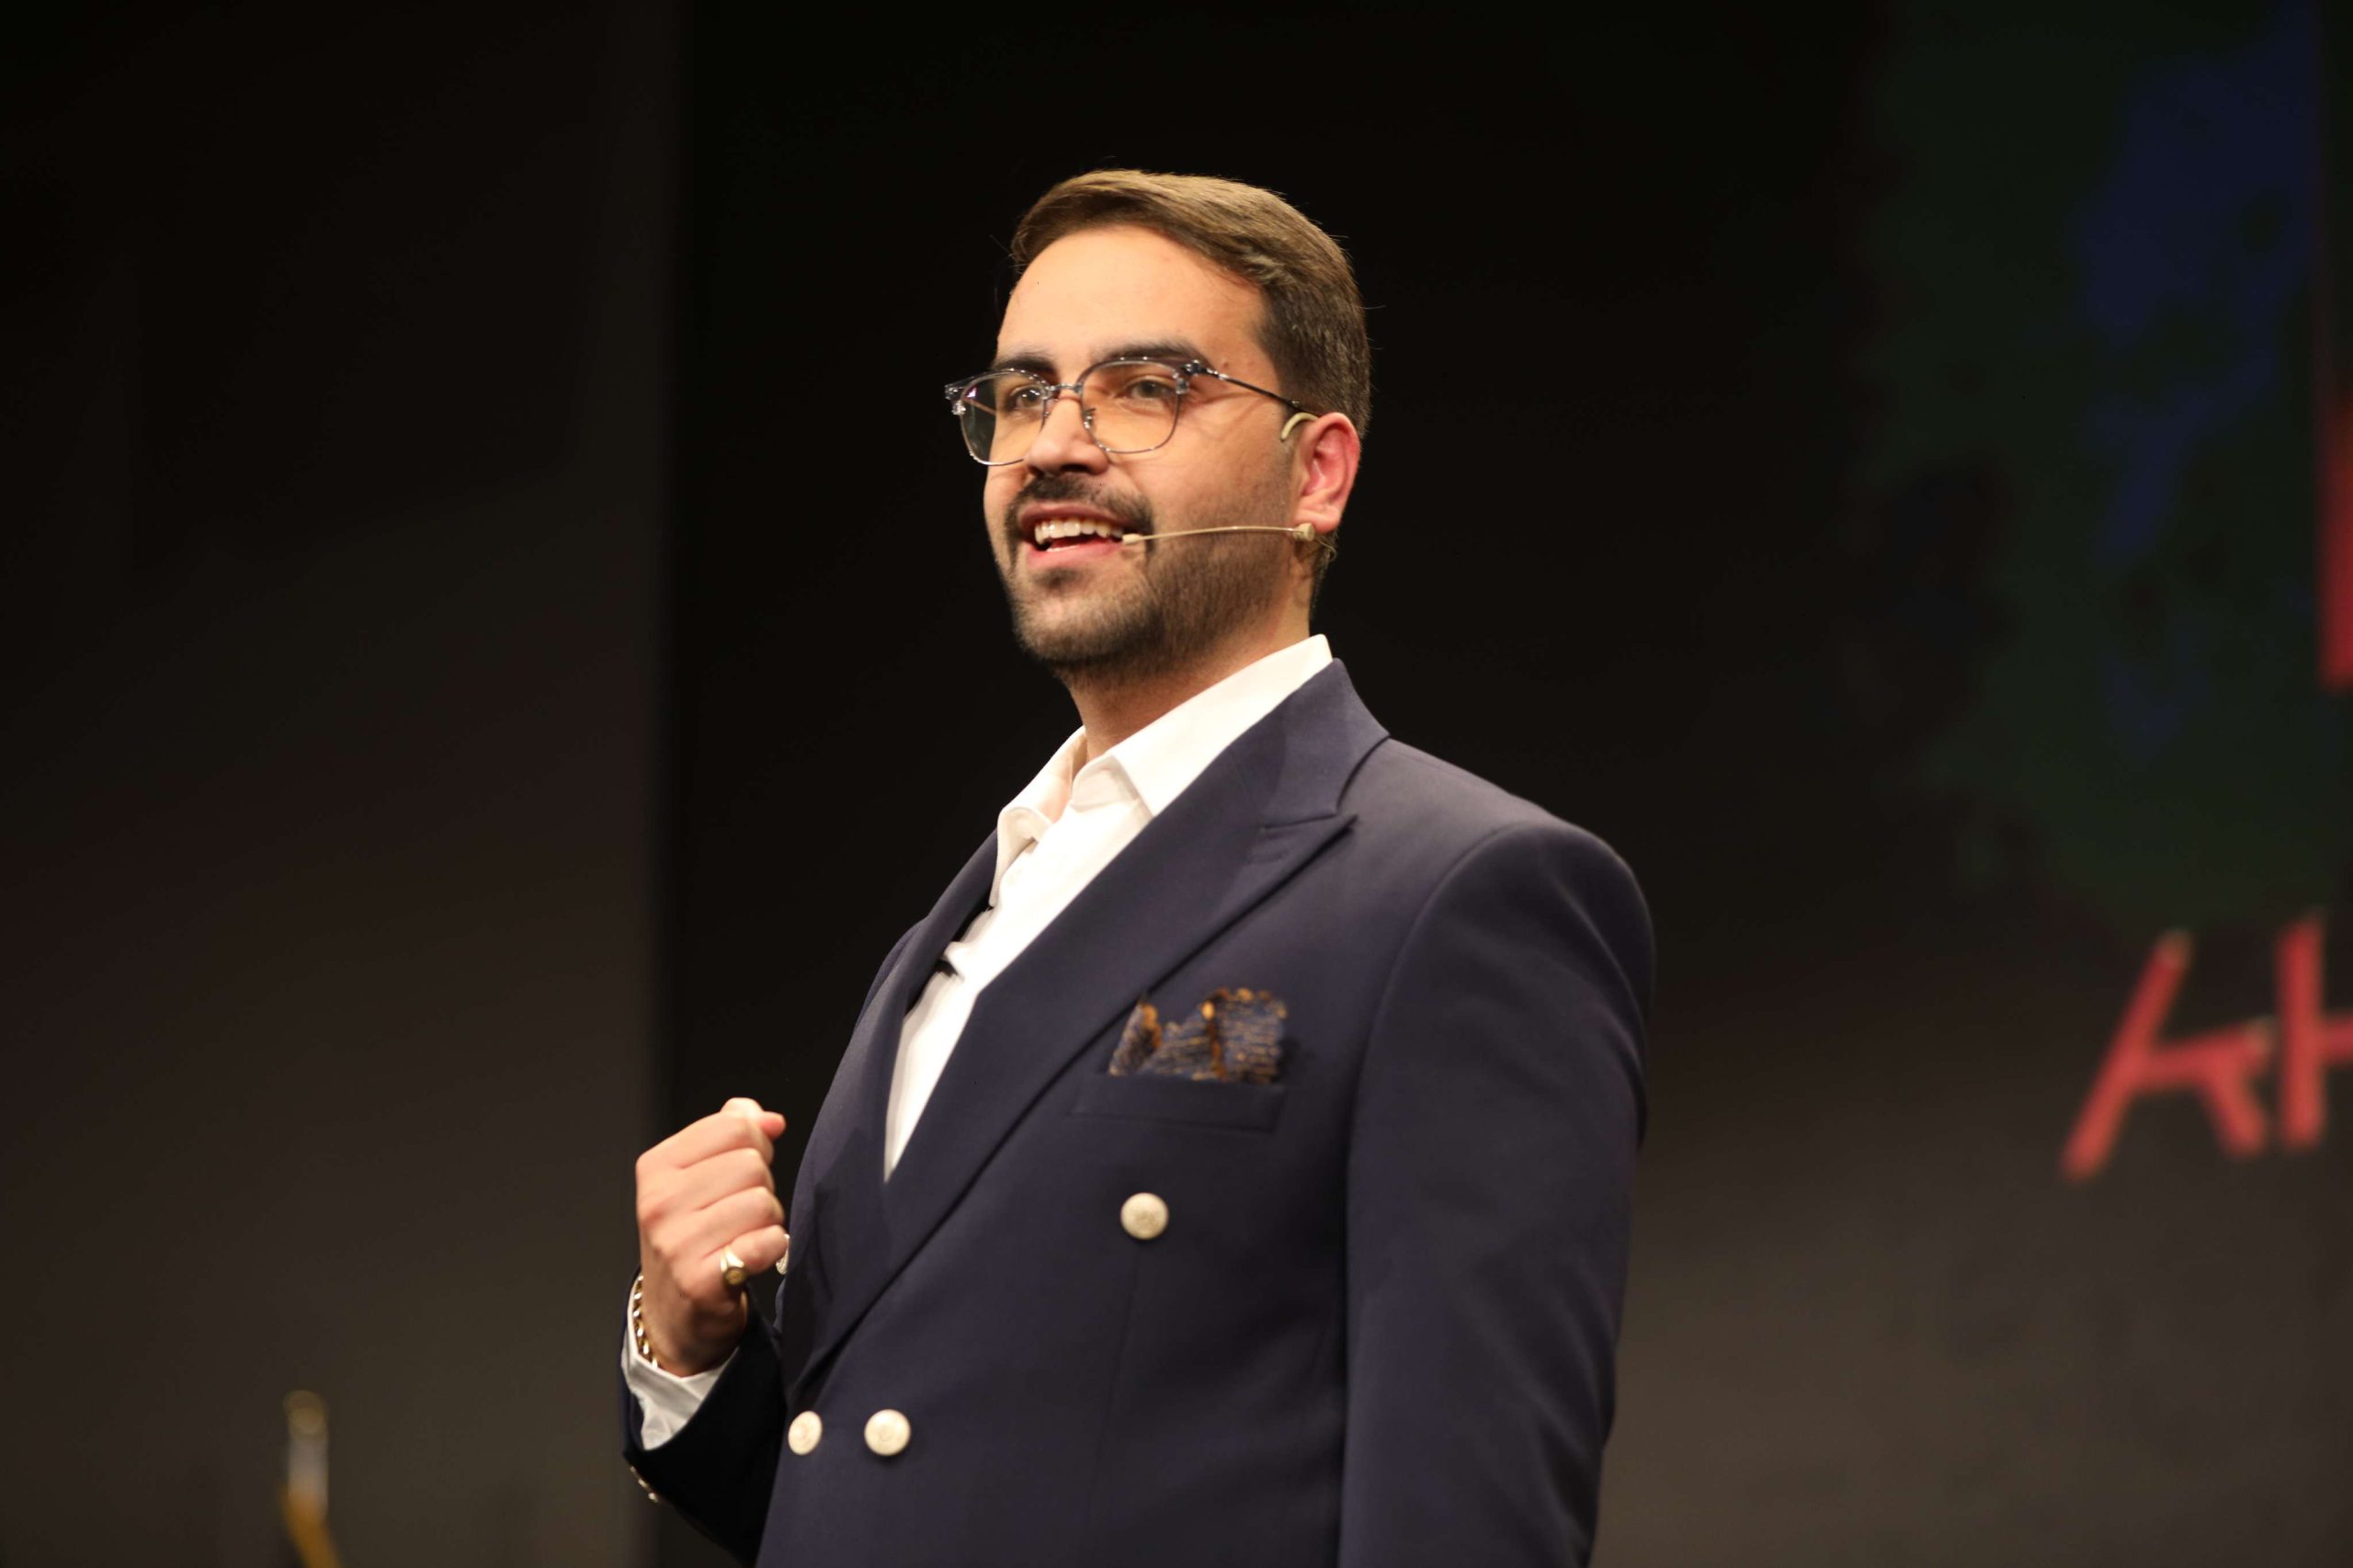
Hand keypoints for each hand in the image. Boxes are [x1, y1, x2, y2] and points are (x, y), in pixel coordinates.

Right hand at [634, 1097, 789, 1373]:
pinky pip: (767, 1242)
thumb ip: (730, 1133)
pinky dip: (773, 1247)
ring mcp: (676, 1243)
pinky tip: (753, 1256)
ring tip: (743, 1236)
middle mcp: (659, 1203)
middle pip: (752, 1164)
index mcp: (656, 1167)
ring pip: (763, 1202)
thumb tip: (769, 1119)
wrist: (674, 1311)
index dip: (755, 1144)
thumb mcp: (696, 1176)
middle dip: (760, 1186)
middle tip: (739, 1212)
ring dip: (767, 1220)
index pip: (734, 1126)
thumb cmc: (692, 1234)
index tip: (741, 1171)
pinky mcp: (700, 1280)